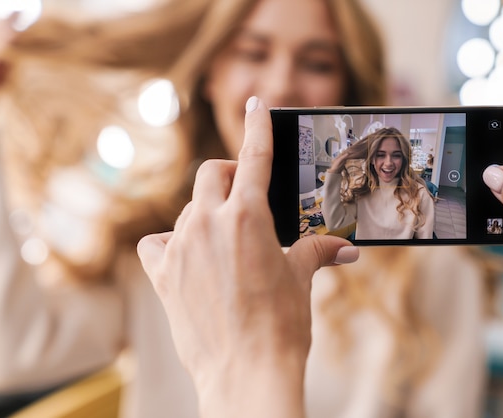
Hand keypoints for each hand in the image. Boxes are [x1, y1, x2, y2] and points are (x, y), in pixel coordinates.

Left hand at [137, 97, 357, 417]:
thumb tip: (346, 248)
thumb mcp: (301, 280)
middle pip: (211, 174)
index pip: (254, 156)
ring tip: (226, 240)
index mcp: (248, 217)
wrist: (247, 373)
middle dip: (231, 176)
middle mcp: (208, 224)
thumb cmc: (281, 326)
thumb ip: (318, 251)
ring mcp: (181, 248)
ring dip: (207, 213)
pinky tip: (187, 256)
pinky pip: (157, 242)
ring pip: (188, 209)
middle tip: (247, 194)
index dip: (258, 125)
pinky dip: (171, 242)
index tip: (257, 103)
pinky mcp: (162, 275)